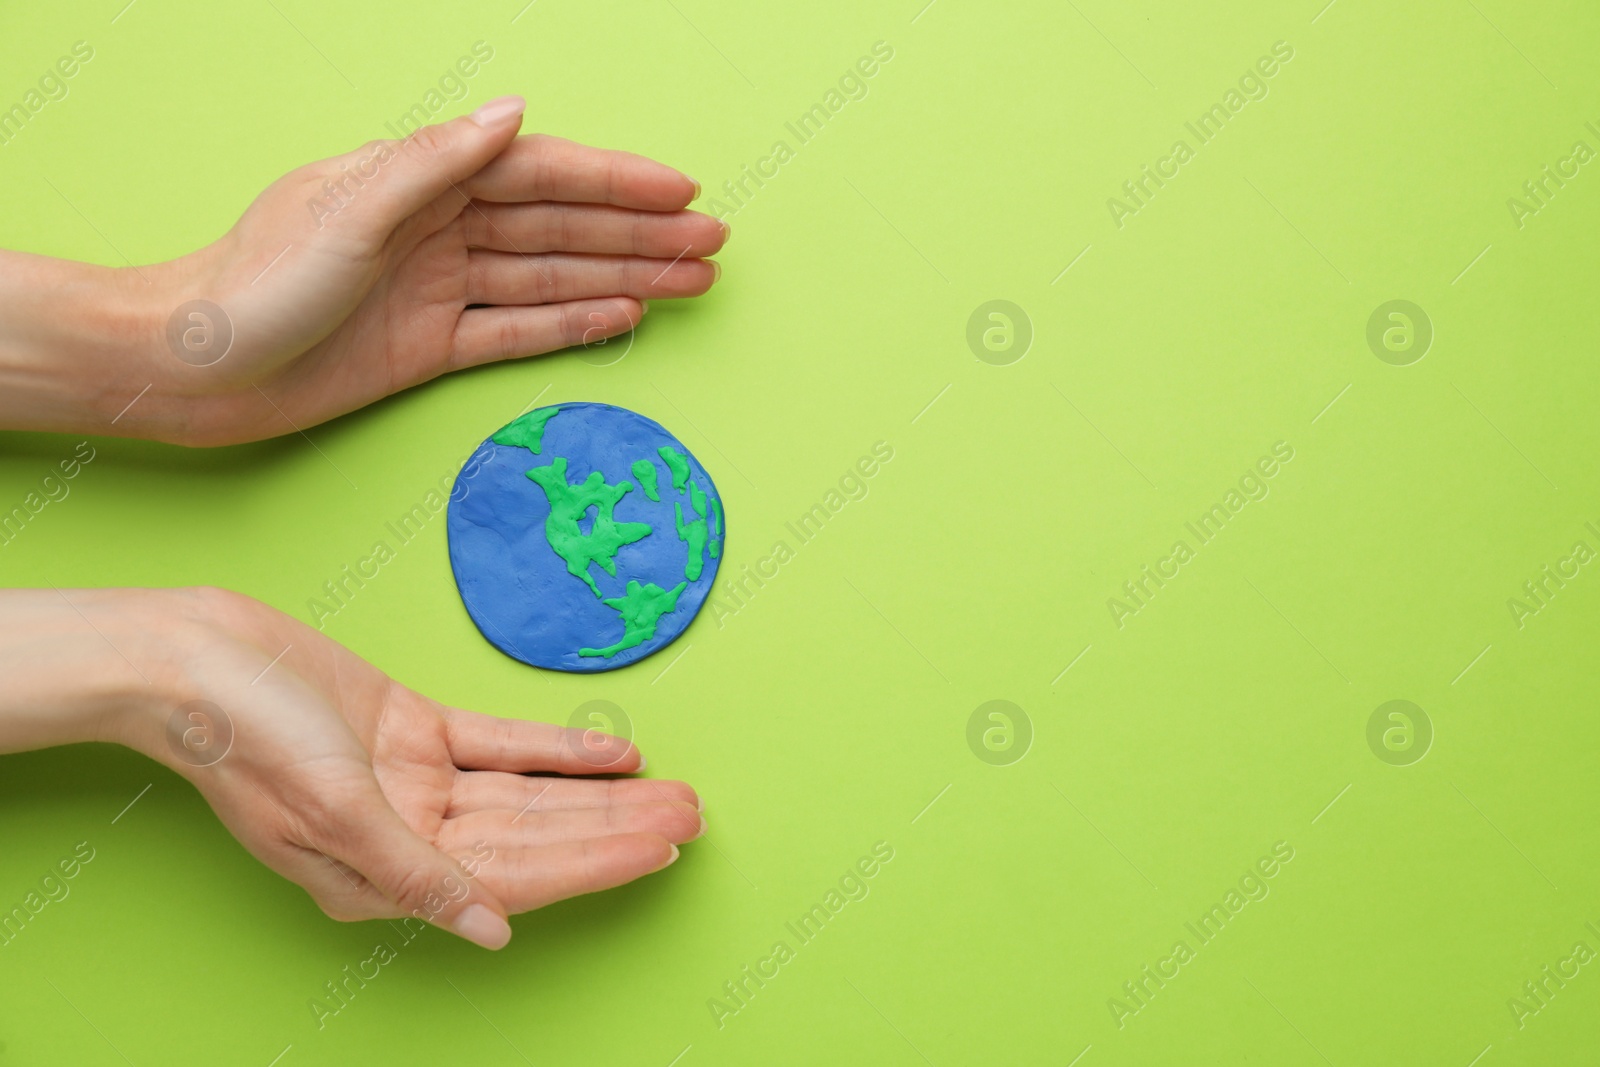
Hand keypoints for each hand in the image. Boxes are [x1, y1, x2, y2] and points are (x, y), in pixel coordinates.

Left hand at [0, 95, 726, 444]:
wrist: (191, 368)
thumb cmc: (254, 280)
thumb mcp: (348, 209)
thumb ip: (435, 161)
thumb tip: (514, 111)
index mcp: (419, 181)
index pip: (539, 174)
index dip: (615, 181)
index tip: (682, 191)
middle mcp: (438, 229)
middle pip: (560, 226)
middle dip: (640, 232)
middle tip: (714, 245)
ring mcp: (439, 289)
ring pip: (552, 277)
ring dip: (623, 277)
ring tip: (692, 283)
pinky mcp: (431, 347)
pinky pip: (517, 330)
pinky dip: (572, 324)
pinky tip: (624, 317)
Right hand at [0, 586, 702, 947]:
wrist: (192, 659)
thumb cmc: (245, 737)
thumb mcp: (334, 810)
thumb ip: (418, 873)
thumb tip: (493, 929)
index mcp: (384, 875)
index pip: (518, 874)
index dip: (595, 861)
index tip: (662, 848)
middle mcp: (409, 835)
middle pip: (538, 835)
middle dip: (616, 827)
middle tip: (693, 815)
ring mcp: (414, 782)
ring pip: (530, 794)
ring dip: (599, 792)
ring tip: (670, 790)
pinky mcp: (414, 730)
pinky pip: (501, 746)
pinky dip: (556, 750)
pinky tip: (612, 755)